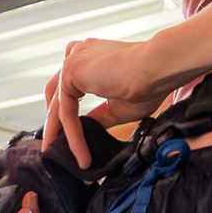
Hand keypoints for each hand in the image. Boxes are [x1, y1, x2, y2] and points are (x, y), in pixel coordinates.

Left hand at [42, 37, 182, 169]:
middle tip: (53, 149)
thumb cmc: (149, 82)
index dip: (64, 116)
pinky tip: (80, 152)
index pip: (68, 89)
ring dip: (61, 135)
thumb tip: (86, 129)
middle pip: (57, 96)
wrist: (158, 68)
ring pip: (60, 106)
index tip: (65, 138)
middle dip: (54, 124)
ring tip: (64, 158)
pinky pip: (66, 111)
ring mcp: (73, 60)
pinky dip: (72, 134)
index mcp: (90, 57)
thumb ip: (99, 116)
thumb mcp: (118, 106)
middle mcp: (78, 54)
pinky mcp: (71, 70)